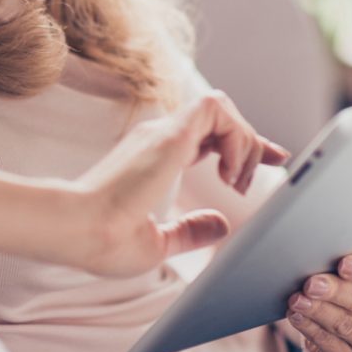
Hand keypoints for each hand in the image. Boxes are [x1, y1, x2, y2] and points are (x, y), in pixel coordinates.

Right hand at [75, 91, 289, 276]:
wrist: (75, 230)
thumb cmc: (102, 240)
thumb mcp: (158, 243)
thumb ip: (190, 231)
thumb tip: (220, 224)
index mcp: (154, 160)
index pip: (203, 138)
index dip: (236, 146)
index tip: (259, 162)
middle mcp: (157, 140)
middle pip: (217, 119)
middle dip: (251, 139)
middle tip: (275, 160)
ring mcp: (162, 134)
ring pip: (220, 108)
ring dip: (242, 141)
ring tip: (237, 181)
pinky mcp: (168, 136)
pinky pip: (217, 112)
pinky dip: (236, 137)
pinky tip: (229, 172)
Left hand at [287, 254, 351, 351]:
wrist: (342, 325)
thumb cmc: (347, 290)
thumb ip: (345, 268)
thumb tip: (319, 253)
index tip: (343, 264)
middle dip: (336, 291)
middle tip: (311, 284)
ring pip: (346, 326)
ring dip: (318, 310)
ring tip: (297, 299)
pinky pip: (329, 345)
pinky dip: (309, 327)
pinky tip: (295, 315)